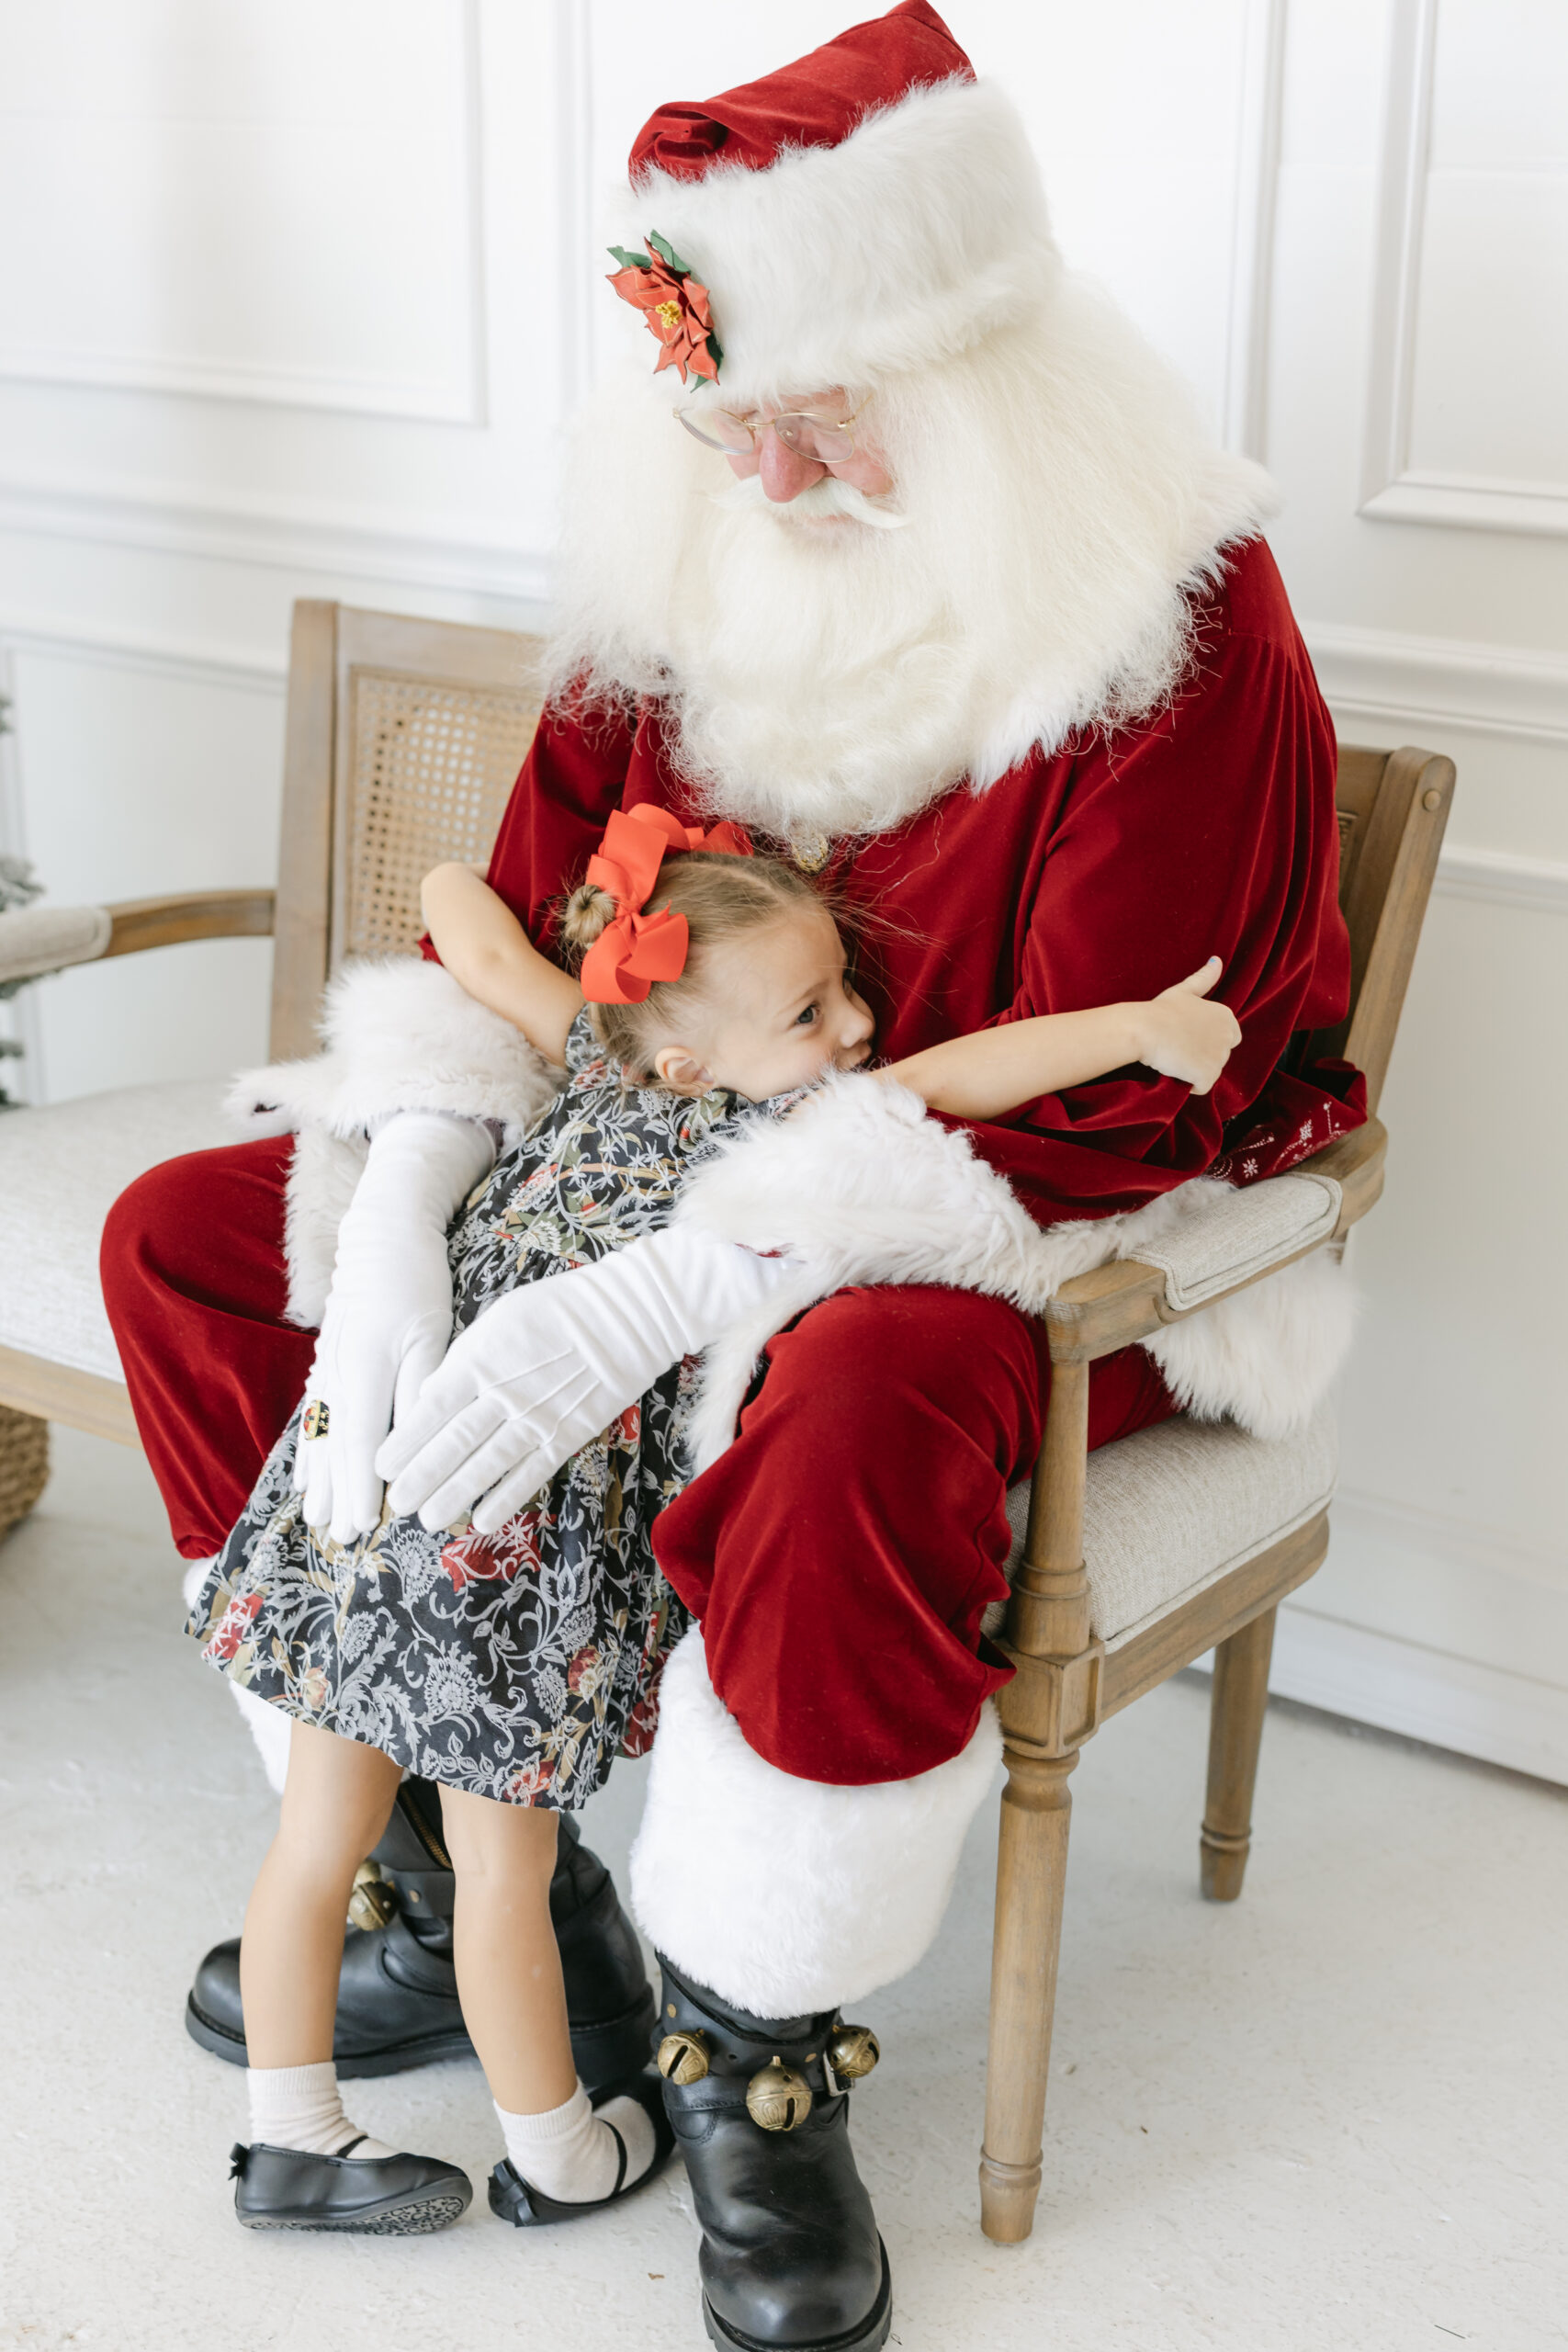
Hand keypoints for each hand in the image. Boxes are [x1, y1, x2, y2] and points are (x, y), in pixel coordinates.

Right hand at [295, 1112, 493, 1544]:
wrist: (382, 1231)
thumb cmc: (418, 1280)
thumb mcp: (432, 1333)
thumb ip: (420, 1390)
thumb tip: (415, 1443)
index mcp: (367, 1367)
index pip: (363, 1440)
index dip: (360, 1486)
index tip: (363, 1524)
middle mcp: (339, 1372)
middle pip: (336, 1444)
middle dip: (338, 1493)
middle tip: (340, 1538)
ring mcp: (328, 1364)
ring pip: (320, 1432)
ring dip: (319, 1477)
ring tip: (315, 1517)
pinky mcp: (328, 1357)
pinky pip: (313, 1412)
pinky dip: (309, 1446)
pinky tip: (306, 1471)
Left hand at [376, 1225, 796, 1534]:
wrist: (626, 1317)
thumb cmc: (556, 1309)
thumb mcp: (498, 1320)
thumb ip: (464, 1361)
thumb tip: (432, 1395)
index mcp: (481, 1360)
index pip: (432, 1408)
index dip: (406, 1441)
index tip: (381, 1464)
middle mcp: (503, 1393)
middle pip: (452, 1443)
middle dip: (420, 1476)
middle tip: (394, 1503)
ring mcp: (536, 1418)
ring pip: (486, 1465)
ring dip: (455, 1495)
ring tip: (428, 1519)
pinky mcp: (566, 1435)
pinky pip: (530, 1473)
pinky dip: (506, 1499)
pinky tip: (483, 1520)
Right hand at [1133, 957, 1242, 1093]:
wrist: (1145, 1029)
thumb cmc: (1161, 1010)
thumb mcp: (1184, 990)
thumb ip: (1204, 978)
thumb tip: (1217, 960)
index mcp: (1226, 1016)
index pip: (1229, 1037)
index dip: (1207, 1040)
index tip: (1186, 1036)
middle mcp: (1228, 1036)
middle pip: (1219, 1056)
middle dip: (1201, 1056)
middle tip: (1178, 1047)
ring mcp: (1220, 1057)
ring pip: (1210, 1072)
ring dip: (1194, 1071)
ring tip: (1175, 1058)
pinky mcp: (1208, 1075)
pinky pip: (1202, 1087)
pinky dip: (1190, 1085)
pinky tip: (1176, 1072)